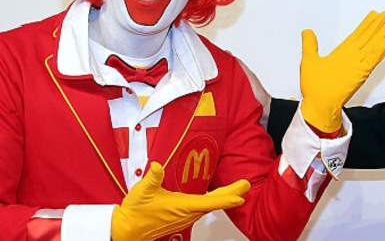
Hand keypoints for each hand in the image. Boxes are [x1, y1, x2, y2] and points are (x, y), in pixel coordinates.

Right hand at [111, 162, 249, 240]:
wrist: (127, 229)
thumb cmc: (136, 211)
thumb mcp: (143, 191)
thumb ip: (152, 178)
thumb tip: (157, 166)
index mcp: (182, 206)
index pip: (209, 202)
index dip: (226, 198)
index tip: (240, 196)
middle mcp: (187, 213)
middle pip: (215, 203)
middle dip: (232, 194)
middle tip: (245, 186)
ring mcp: (186, 216)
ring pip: (210, 205)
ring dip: (225, 196)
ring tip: (238, 188)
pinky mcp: (183, 216)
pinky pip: (204, 208)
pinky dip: (215, 200)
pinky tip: (220, 195)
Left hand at [300, 11, 384, 131]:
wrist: (318, 105)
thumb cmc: (314, 88)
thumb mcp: (309, 61)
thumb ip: (310, 45)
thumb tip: (307, 32)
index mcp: (342, 54)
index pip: (357, 35)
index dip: (366, 24)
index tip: (373, 15)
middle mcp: (351, 58)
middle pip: (367, 38)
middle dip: (377, 26)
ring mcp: (357, 66)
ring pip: (372, 47)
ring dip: (381, 36)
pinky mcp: (359, 74)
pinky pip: (370, 61)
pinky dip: (378, 52)